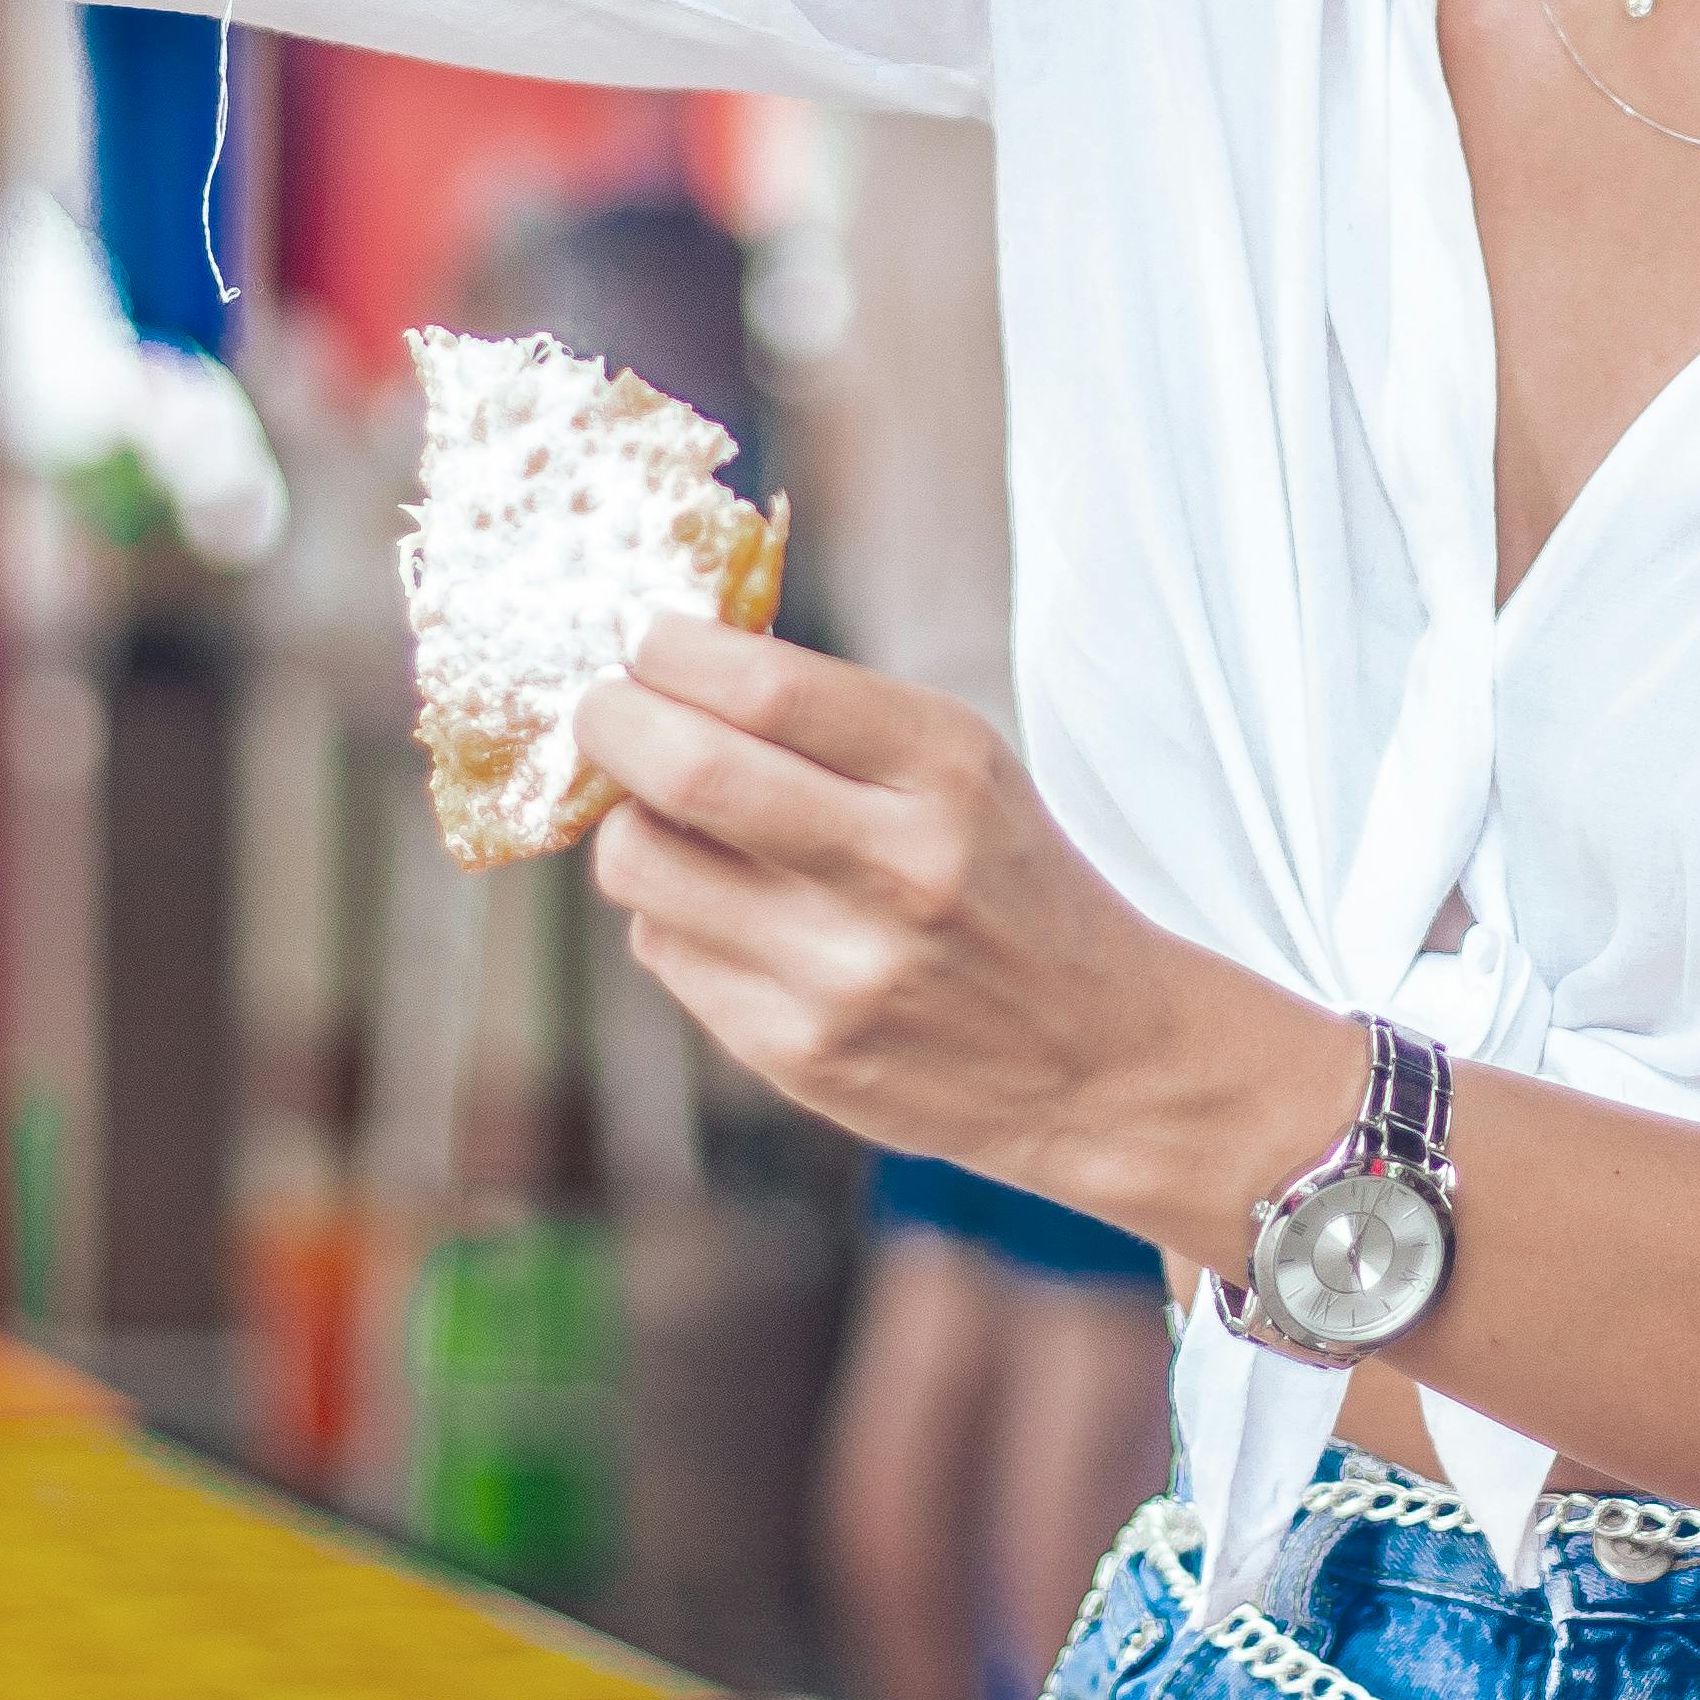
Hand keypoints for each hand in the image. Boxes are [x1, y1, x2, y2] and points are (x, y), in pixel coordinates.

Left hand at [575, 622, 1355, 1255]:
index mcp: (945, 773)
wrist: (1096, 1056)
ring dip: (630, 823)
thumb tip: (659, 666)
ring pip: (642, 864)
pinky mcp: (796, 1054)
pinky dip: (673, 913)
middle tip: (603, 711)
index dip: (669, 650)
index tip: (644, 643)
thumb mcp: (961, 767)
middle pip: (685, 770)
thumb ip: (827, 716)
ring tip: (672, 819)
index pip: (766, 684)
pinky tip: (734, 914)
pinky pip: (663, 950)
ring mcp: (841, 973)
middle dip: (609, 722)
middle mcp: (897, 870)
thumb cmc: (1004, 880)